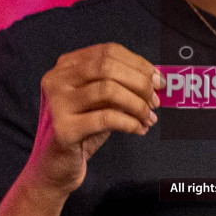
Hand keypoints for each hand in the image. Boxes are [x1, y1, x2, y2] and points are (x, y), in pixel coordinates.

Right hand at [20, 43, 159, 195]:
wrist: (57, 165)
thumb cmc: (84, 129)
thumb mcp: (102, 101)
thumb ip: (122, 85)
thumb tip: (155, 79)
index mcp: (66, 66)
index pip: (108, 51)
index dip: (138, 63)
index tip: (158, 80)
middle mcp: (57, 80)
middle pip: (107, 66)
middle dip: (139, 82)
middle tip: (155, 100)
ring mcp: (57, 104)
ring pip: (108, 89)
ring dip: (137, 104)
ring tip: (148, 117)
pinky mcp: (64, 129)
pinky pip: (106, 118)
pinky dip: (129, 122)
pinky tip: (139, 129)